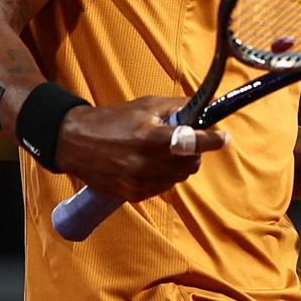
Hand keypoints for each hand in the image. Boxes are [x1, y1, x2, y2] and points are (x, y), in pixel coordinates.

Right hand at [54, 96, 229, 201]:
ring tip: (164, 151)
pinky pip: (163, 188)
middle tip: (187, 140)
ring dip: (180, 165)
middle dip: (195, 152)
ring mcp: (138, 182)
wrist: (75, 142)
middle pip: (190, 164)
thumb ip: (179, 107)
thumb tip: (208, 106)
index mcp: (149, 137)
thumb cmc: (113, 120)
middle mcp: (145, 163)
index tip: (224, 137)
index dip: (212, 140)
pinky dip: (165, 176)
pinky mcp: (132, 195)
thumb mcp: (146, 105)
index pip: (192, 142)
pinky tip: (151, 164)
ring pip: (179, 178)